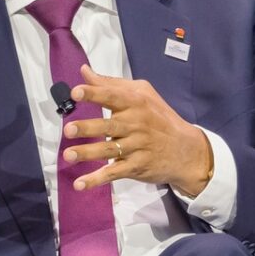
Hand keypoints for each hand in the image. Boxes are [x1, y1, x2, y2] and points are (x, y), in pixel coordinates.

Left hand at [65, 64, 214, 196]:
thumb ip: (110, 84)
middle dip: (88, 127)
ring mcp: (136, 147)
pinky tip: (80, 184)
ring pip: (109, 150)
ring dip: (87, 153)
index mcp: (135, 103)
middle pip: (108, 125)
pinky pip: (114, 173)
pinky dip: (97, 179)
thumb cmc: (159, 118)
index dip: (93, 94)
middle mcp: (135, 124)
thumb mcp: (142, 94)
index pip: (112, 96)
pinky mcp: (136, 167)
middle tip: (69, 129)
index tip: (75, 93)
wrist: (186, 150)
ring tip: (68, 155)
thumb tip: (84, 71)